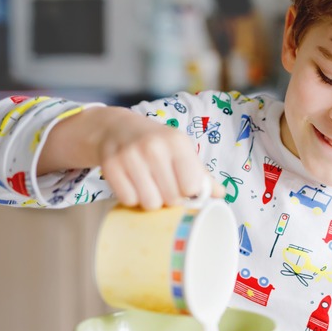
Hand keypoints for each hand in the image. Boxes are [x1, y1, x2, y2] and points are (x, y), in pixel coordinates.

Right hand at [94, 107, 223, 209]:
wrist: (116, 128)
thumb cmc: (156, 143)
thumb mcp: (181, 150)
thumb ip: (201, 174)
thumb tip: (221, 195)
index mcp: (177, 142)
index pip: (192, 186)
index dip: (189, 193)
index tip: (184, 188)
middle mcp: (154, 147)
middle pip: (171, 198)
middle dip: (170, 200)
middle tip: (164, 188)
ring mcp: (130, 156)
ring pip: (149, 203)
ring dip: (151, 201)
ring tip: (149, 187)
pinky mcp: (111, 166)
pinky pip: (128, 200)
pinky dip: (131, 198)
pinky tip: (133, 185)